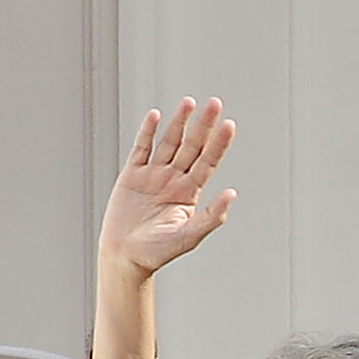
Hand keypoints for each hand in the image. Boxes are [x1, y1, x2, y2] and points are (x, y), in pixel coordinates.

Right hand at [99, 98, 236, 277]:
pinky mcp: (132, 175)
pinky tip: (156, 116)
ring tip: (189, 102)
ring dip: (179, 122)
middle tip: (215, 103)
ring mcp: (153, 175)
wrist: (126, 256)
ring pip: (169, 143)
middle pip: (192, 146)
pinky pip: (141, 148)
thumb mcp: (190, 235)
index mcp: (190, 193)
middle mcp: (174, 180)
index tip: (230, 124)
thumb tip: (232, 193)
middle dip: (204, 125)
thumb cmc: (158, 251)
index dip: (219, 143)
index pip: (209, 162)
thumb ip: (212, 215)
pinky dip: (148, 132)